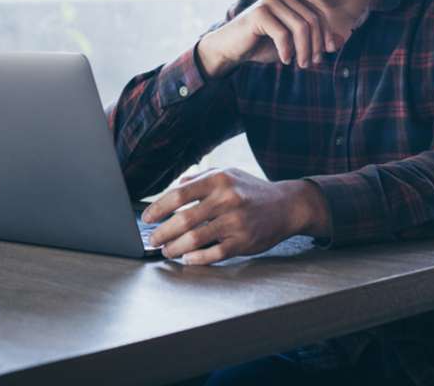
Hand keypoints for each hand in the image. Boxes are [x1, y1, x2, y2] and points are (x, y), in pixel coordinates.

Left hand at [142, 168, 330, 264]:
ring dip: (175, 248)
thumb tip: (172, 188)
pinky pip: (213, 254)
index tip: (146, 218)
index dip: (158, 208)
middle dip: (162, 233)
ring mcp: (236, 222)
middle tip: (152, 239)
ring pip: (195, 239)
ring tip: (166, 251)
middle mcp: (227, 199)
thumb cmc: (250, 190)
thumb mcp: (227, 174)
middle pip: (183, 220)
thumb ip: (198, 179)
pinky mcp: (244, 242)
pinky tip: (187, 258)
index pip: (179, 194)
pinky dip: (196, 258)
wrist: (286, 206)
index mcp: (218, 180)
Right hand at [197, 0, 340, 77]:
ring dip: (304, 50)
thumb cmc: (262, 44)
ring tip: (301, 64)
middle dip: (315, 45)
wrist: (231, 48)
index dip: (325, 35)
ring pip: (300, 27)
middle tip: (312, 63)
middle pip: (312, 20)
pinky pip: (283, 34)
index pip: (317, 14)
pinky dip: (287, 50)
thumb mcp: (293, 43)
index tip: (326, 54)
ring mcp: (270, 0)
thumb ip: (315, 40)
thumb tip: (340, 42)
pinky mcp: (259, 12)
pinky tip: (285, 60)